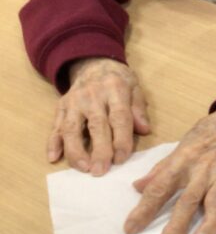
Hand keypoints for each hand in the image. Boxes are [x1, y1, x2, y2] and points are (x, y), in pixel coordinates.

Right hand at [49, 57, 149, 174]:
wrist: (93, 63)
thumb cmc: (118, 80)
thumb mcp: (135, 87)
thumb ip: (139, 109)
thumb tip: (144, 130)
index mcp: (114, 90)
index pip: (119, 118)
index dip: (121, 140)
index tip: (121, 159)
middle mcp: (92, 96)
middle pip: (96, 126)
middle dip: (98, 150)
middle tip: (101, 171)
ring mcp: (74, 101)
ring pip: (71, 128)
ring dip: (75, 150)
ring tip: (83, 168)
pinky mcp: (61, 106)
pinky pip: (55, 125)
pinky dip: (53, 142)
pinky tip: (54, 158)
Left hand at [123, 106, 215, 233]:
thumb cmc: (208, 133)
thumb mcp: (180, 147)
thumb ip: (161, 169)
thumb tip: (137, 187)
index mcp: (182, 164)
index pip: (158, 189)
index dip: (144, 210)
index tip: (130, 229)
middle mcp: (202, 172)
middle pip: (187, 201)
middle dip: (175, 226)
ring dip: (209, 223)